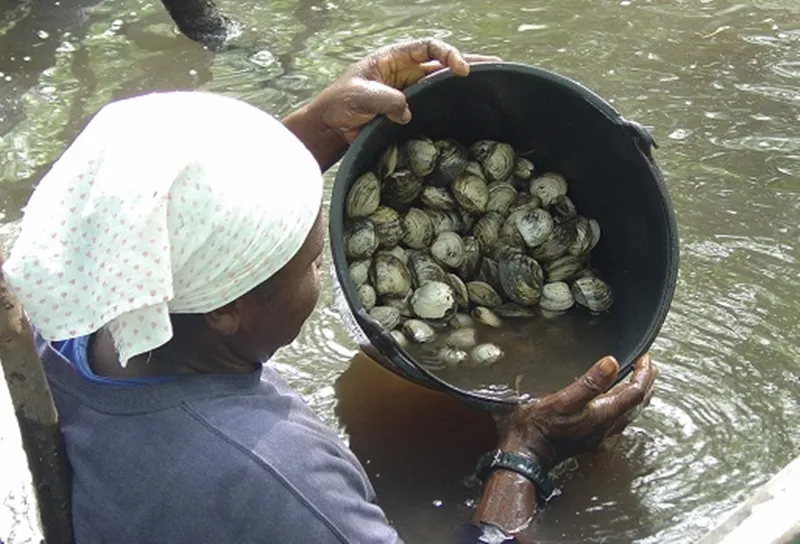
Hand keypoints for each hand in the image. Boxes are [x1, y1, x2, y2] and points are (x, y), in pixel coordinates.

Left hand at [311, 38, 500, 142]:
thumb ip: (386, 100)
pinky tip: (471, 106)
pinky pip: (434, 105)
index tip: (460, 69)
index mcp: (394, 58)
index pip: (428, 48)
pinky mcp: (410, 111)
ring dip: (466, 83)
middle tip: (496, 67)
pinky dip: (453, 104)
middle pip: (443, 62)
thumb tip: (407, 112)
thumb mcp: (360, 96)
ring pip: (443, 83)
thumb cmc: (340, 102)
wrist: (331, 125)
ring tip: (494, 82)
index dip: (448, 54)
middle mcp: (406, 71)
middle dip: (469, 63)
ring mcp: (410, 91)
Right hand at [500, 354, 658, 468]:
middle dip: (646, 384)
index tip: (645, 359)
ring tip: (640, 383)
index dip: (642, 374)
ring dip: (637, 396)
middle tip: (649, 367)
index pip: (634, 392)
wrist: (527, 453)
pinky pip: (618, 420)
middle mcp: (607, 426)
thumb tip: (612, 363)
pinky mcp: (591, 437)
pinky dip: (625, 407)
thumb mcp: (564, 400)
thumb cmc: (541, 427)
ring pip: (629, 413)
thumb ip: (590, 383)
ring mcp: (600, 433)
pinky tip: (617, 406)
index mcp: (604, 414)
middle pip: (636, 404)